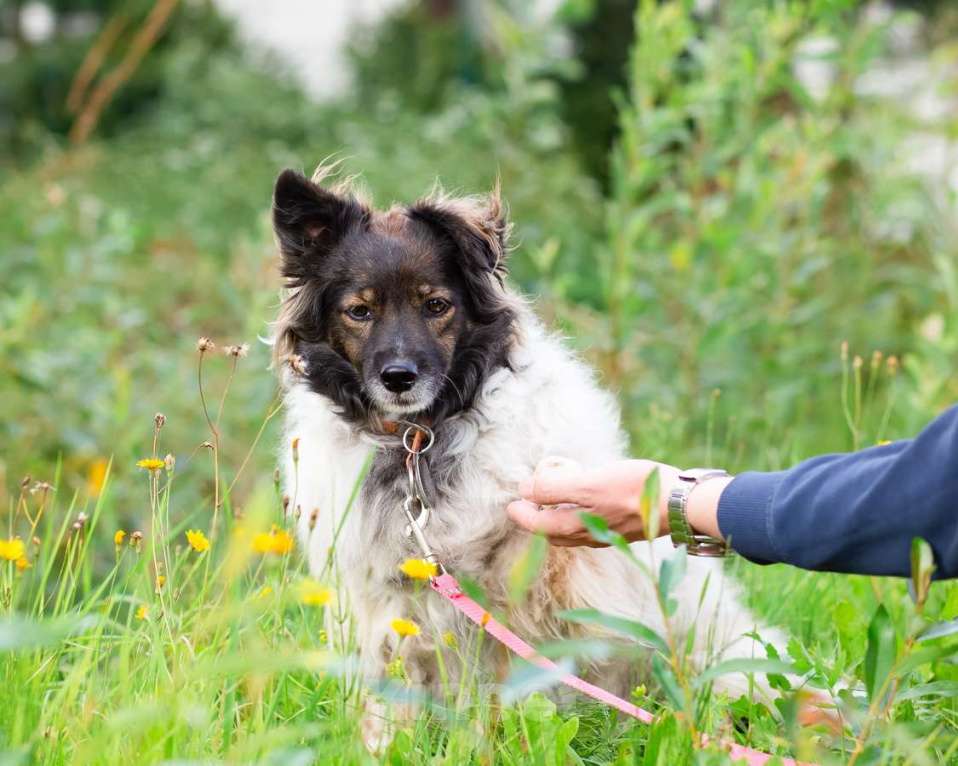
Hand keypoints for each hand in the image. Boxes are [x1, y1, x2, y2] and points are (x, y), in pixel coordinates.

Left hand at [506, 457, 679, 546]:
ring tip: (551, 506)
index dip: (523, 515)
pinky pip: (592, 527)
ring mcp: (610, 534)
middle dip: (537, 522)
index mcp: (579, 526)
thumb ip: (555, 488)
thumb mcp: (590, 483)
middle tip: (525, 506)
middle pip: (555, 533)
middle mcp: (592, 536)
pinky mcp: (625, 527)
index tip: (511, 504)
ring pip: (574, 533)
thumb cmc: (635, 491)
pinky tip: (585, 508)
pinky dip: (578, 519)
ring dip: (557, 522)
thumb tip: (526, 490)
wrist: (680, 504)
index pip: (539, 525)